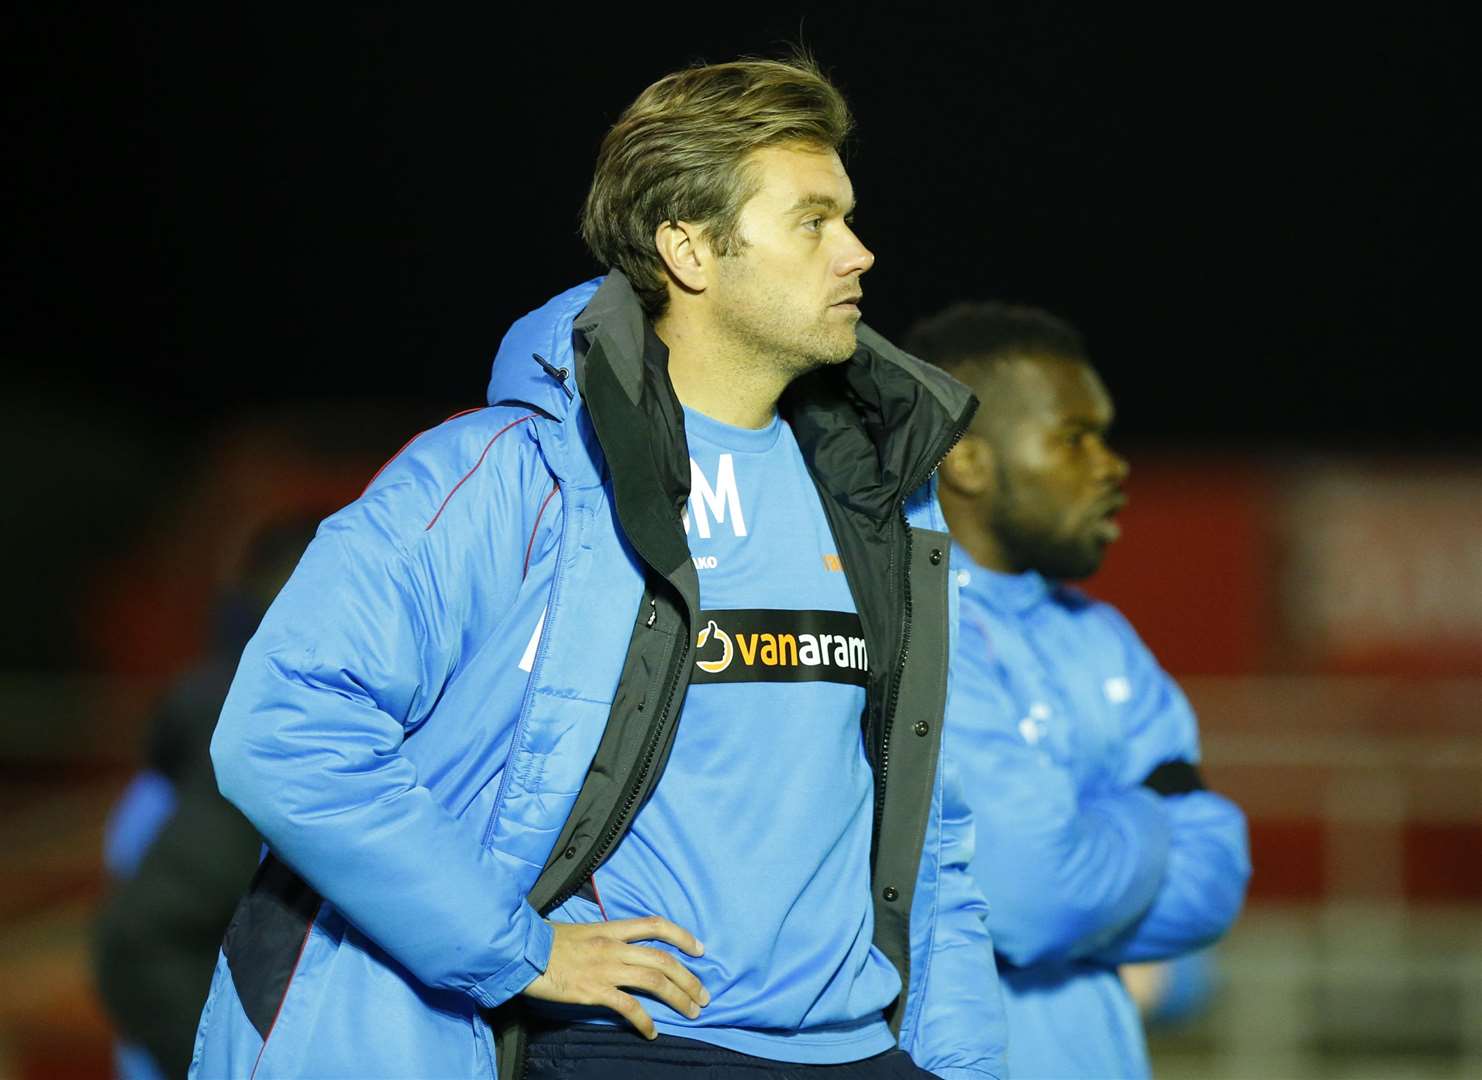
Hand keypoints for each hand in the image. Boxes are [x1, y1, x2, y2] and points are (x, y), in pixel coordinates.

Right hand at [521, 916, 708, 1038]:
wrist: (520, 953)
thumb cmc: (545, 942)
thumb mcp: (579, 930)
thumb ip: (604, 938)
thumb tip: (621, 948)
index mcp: (610, 928)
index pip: (655, 925)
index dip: (682, 936)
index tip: (699, 949)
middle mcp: (613, 945)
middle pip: (662, 959)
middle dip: (688, 977)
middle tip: (703, 994)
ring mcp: (605, 968)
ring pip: (654, 981)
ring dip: (678, 997)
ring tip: (692, 1011)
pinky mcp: (593, 991)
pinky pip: (628, 1007)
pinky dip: (645, 1021)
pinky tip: (652, 1032)